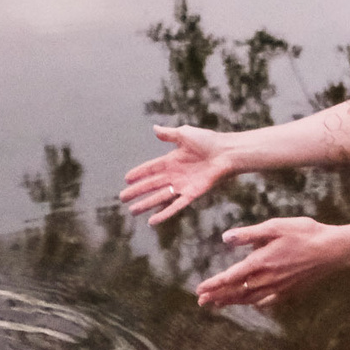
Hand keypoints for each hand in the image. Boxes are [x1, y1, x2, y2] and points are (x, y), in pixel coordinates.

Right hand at [120, 125, 235, 224]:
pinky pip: (175, 206)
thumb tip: (154, 128)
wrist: (227, 152)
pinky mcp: (192, 194)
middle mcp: (175, 175)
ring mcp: (183, 186)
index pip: (151, 169)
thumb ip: (169, 134)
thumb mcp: (185, 134)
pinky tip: (152, 221)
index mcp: (172, 160)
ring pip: (160, 197)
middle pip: (151, 185)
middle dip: (137, 191)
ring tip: (133, 211)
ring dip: (146, 204)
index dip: (139, 173)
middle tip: (123, 198)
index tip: (126, 179)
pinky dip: (164, 213)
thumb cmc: (209, 141)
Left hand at [193, 217, 349, 309]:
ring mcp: (278, 288)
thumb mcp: (275, 226)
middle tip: (202, 302)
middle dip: (217, 297)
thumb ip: (249, 234)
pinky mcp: (289, 291)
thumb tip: (226, 238)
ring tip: (218, 305)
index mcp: (260, 262)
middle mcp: (267, 279)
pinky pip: (267, 301)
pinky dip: (254, 303)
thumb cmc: (305, 233)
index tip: (199, 290)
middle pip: (237, 291)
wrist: (332, 250)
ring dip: (232, 301)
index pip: (230, 277)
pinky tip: (251, 304)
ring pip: (250, 298)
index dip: (213, 284)